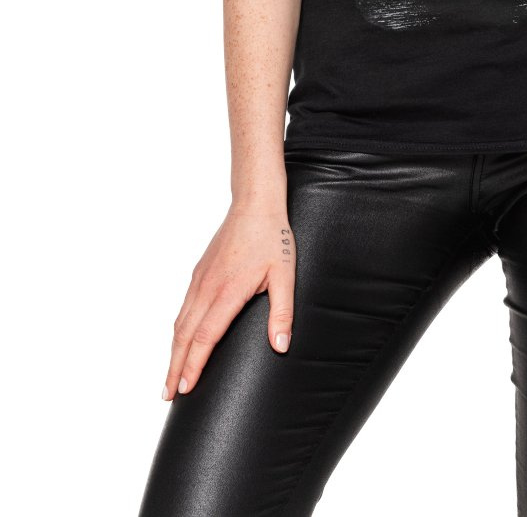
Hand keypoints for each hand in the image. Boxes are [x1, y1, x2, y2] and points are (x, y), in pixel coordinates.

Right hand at [162, 205, 295, 399]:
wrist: (254, 204)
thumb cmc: (272, 238)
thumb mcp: (285, 274)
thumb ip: (282, 311)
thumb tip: (280, 346)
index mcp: (227, 291)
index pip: (204, 337)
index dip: (193, 365)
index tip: (185, 389)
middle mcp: (207, 288)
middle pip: (184, 335)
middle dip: (174, 367)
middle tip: (168, 395)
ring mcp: (200, 280)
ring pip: (180, 322)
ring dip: (173, 351)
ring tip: (170, 377)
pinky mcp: (199, 273)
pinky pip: (183, 308)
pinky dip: (177, 331)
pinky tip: (179, 342)